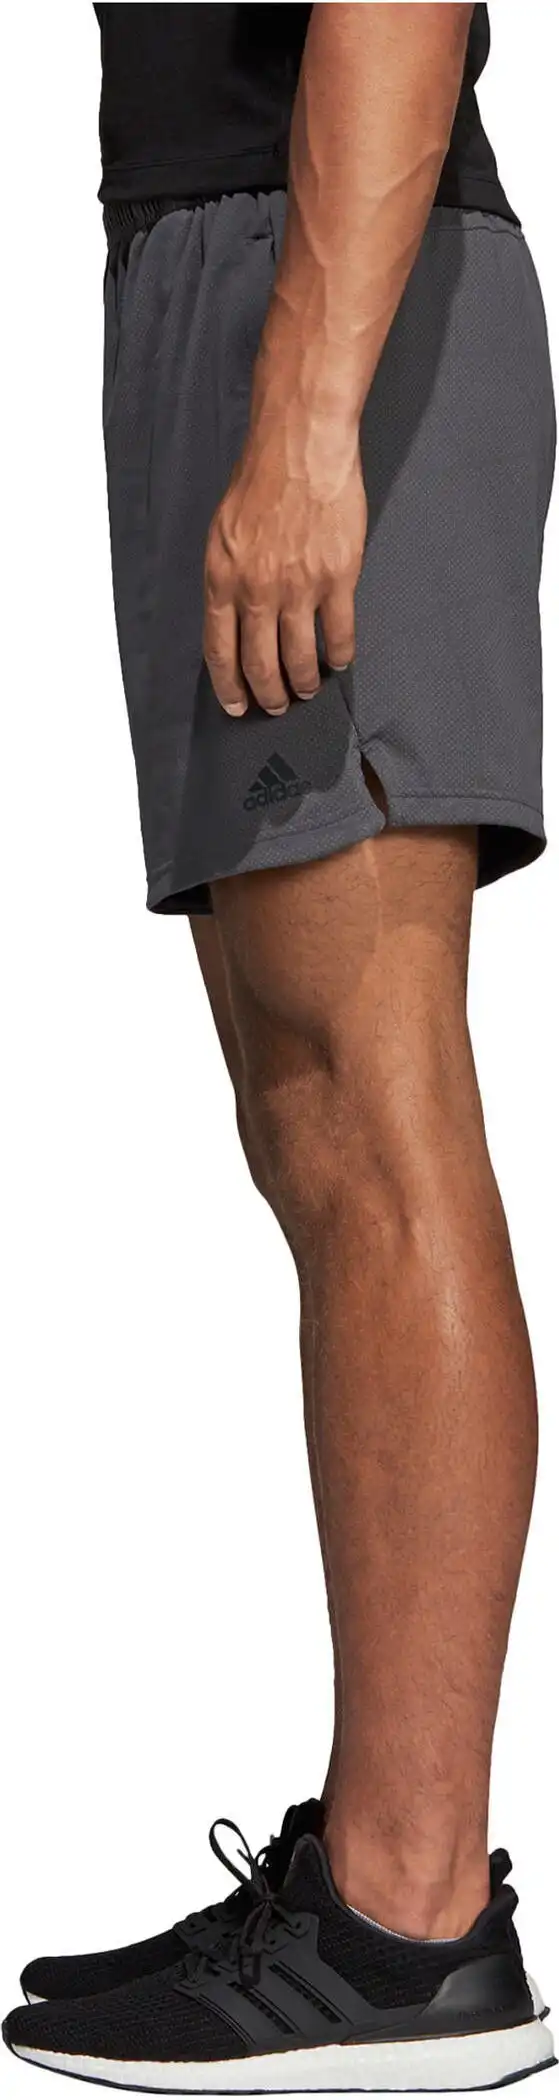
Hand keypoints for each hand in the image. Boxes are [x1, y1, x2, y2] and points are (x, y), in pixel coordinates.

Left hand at [204, 402, 366, 716]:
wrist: (301, 445)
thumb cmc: (263, 478)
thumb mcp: (225, 531)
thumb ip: (228, 577)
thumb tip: (234, 617)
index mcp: (223, 579)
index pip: (220, 651)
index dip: (229, 686)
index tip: (237, 705)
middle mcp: (256, 590)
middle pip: (259, 664)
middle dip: (268, 695)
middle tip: (276, 705)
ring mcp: (299, 587)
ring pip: (299, 659)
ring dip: (303, 683)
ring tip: (307, 690)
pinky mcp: (337, 578)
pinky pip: (339, 634)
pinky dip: (340, 655)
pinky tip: (340, 661)